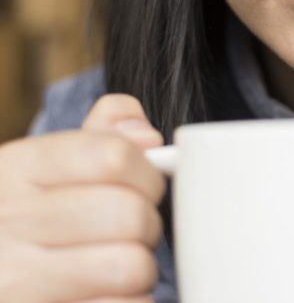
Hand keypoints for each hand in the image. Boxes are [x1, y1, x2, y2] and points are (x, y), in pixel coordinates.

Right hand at [0, 95, 165, 302]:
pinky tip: (102, 298)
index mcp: (15, 170)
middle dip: (145, 227)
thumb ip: (100, 137)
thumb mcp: (42, 169)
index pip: (114, 156)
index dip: (147, 174)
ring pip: (132, 267)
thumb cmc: (21, 223)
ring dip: (138, 274)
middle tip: (127, 237)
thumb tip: (148, 138)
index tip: (142, 188)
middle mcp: (8, 222)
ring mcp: (14, 282)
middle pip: (131, 214)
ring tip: (113, 272)